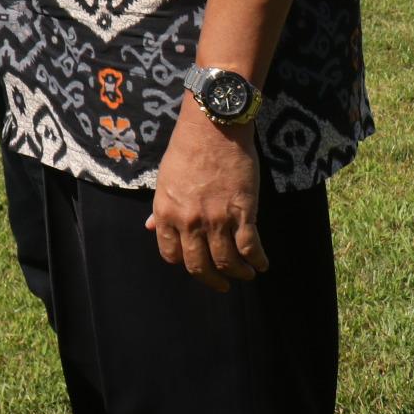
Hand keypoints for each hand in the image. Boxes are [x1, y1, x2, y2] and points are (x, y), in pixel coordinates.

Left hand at [146, 104, 267, 291]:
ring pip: (227, 261)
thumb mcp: (164, 180)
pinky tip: (262, 263)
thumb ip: (160, 208)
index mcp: (165, 213)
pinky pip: (250, 247)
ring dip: (239, 273)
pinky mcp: (243, 213)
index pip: (171, 254)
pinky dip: (258, 260)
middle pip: (199, 266)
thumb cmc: (186, 150)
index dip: (185, 263)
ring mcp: (216, 219)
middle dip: (213, 280)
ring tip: (247, 274)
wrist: (213, 128)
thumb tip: (150, 227)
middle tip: (223, 285)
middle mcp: (189, 221)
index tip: (196, 264)